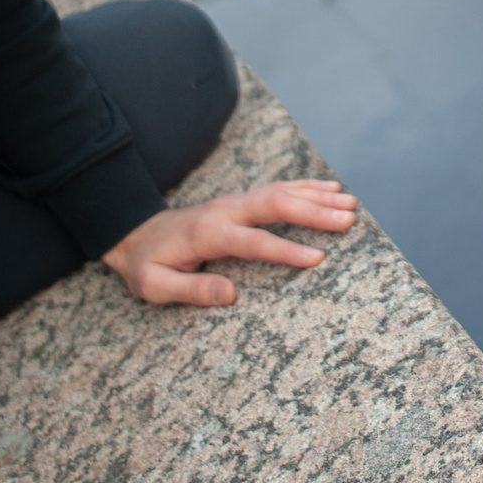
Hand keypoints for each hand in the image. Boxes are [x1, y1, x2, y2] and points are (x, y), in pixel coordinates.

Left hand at [101, 179, 356, 306]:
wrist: (132, 232)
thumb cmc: (145, 265)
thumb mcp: (154, 285)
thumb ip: (191, 290)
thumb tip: (231, 295)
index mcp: (208, 234)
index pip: (254, 241)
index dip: (286, 250)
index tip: (317, 259)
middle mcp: (225, 211)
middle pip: (276, 204)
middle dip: (314, 212)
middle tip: (348, 220)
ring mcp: (233, 202)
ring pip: (280, 192)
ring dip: (316, 196)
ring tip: (350, 204)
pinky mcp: (238, 201)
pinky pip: (276, 189)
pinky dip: (304, 187)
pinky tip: (328, 189)